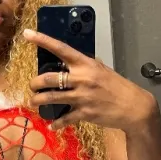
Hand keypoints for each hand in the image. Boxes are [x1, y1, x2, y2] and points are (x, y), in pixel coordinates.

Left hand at [25, 29, 157, 132]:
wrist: (134, 107)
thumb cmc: (118, 87)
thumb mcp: (102, 70)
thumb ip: (85, 68)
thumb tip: (69, 65)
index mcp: (86, 64)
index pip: (61, 49)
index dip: (42, 40)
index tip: (27, 34)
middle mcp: (82, 78)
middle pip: (48, 78)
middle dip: (34, 83)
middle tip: (33, 86)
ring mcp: (82, 97)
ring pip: (50, 98)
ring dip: (38, 101)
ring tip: (34, 101)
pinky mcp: (84, 113)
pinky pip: (63, 119)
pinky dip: (56, 123)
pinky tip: (52, 125)